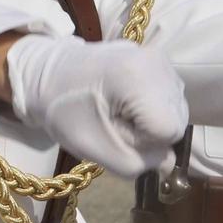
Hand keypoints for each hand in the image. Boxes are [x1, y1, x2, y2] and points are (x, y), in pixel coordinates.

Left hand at [4, 36, 186, 176]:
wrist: (46, 75)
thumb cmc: (64, 111)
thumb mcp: (93, 147)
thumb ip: (135, 164)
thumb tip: (170, 163)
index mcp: (138, 77)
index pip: (169, 131)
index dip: (143, 141)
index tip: (112, 129)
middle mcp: (157, 62)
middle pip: (176, 120)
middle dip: (147, 132)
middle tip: (110, 121)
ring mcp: (159, 58)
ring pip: (175, 110)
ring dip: (150, 121)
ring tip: (115, 109)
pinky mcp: (158, 60)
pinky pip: (168, 98)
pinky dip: (150, 107)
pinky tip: (124, 100)